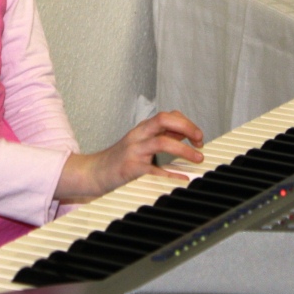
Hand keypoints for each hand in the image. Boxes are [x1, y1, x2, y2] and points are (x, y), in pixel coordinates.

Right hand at [56, 111, 203, 200]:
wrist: (93, 173)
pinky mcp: (130, 168)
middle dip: (187, 127)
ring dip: (184, 149)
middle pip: (164, 119)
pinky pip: (154, 169)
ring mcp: (134, 151)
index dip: (187, 123)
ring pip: (162, 141)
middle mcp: (139, 136)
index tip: (198, 136)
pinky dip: (171, 173)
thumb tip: (185, 134)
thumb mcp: (140, 143)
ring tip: (197, 158)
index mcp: (143, 129)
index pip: (168, 115)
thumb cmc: (119, 159)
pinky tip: (182, 177)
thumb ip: (161, 137)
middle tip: (200, 141)